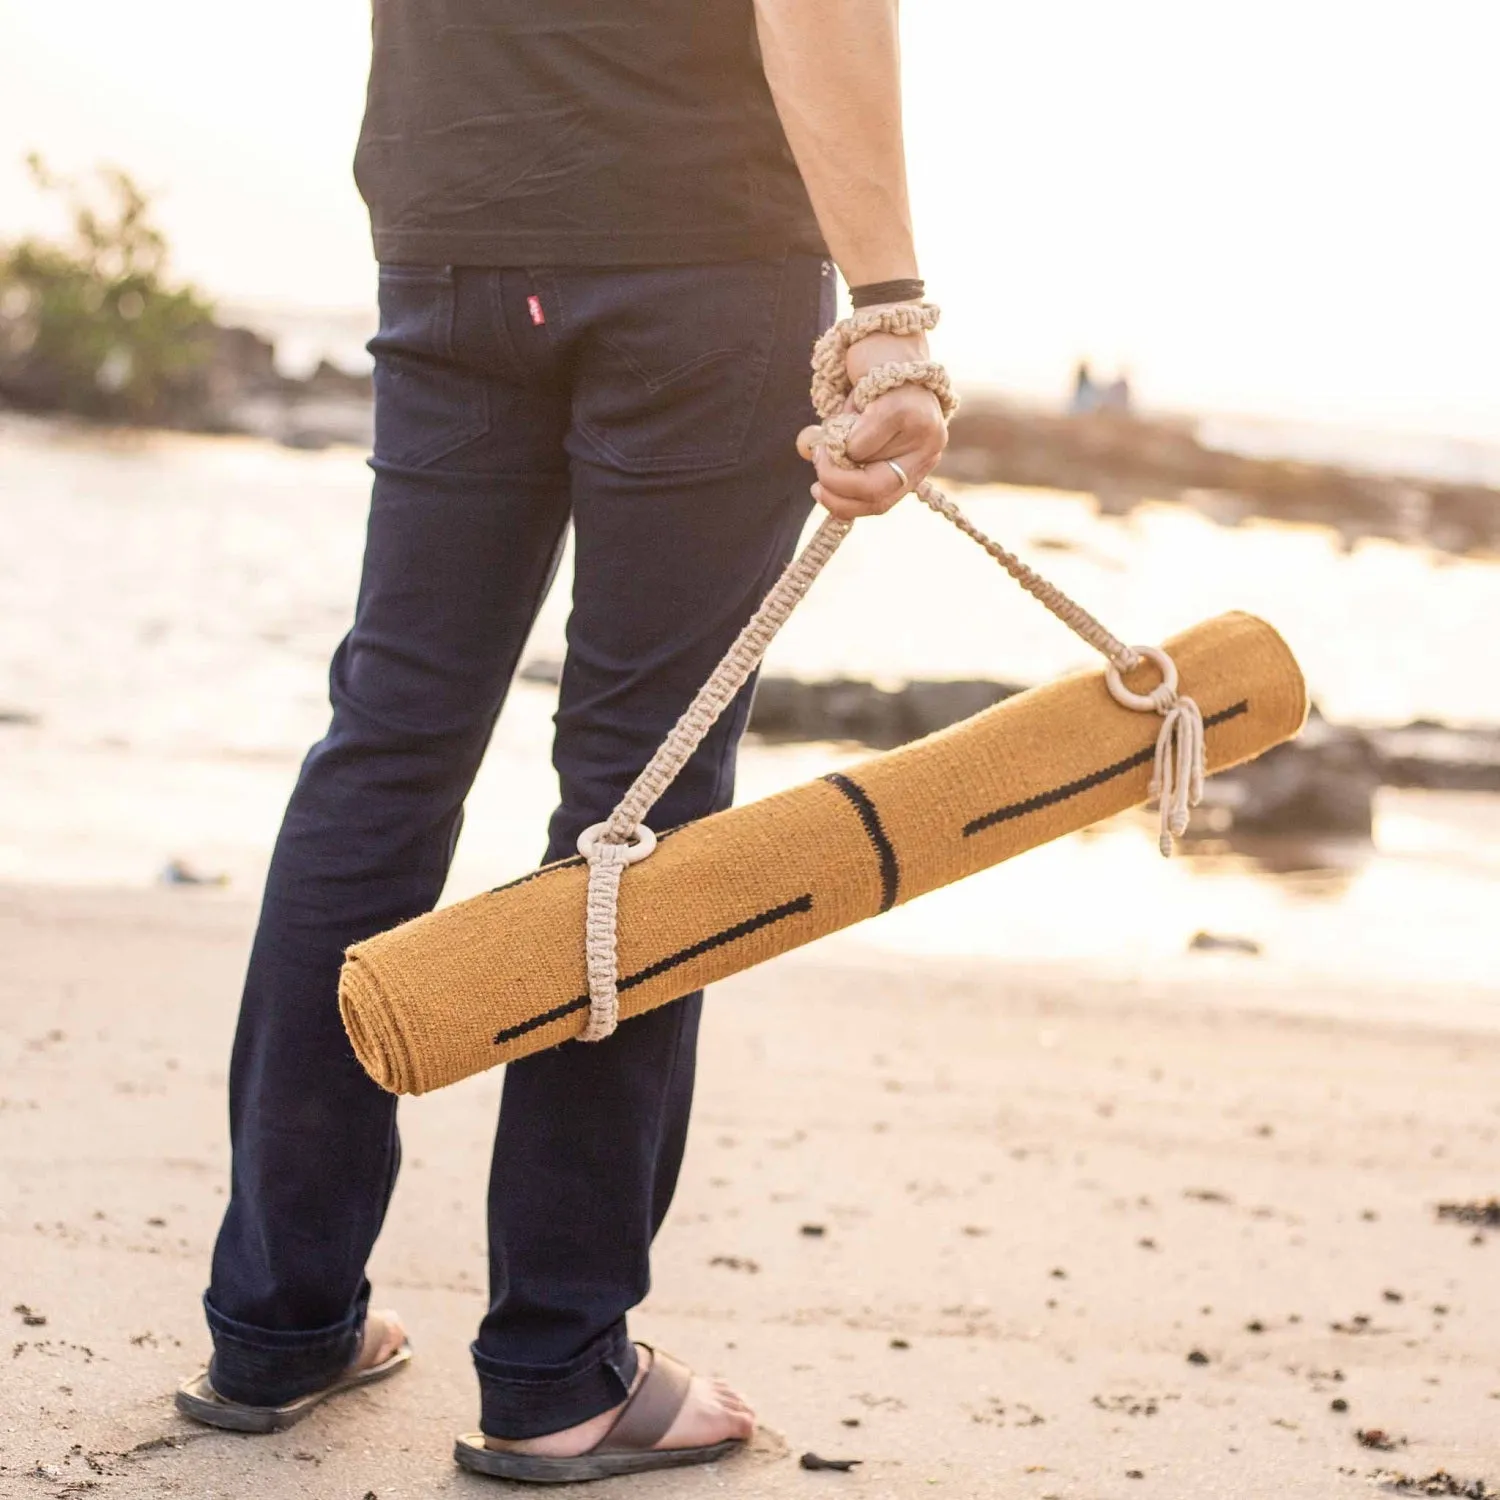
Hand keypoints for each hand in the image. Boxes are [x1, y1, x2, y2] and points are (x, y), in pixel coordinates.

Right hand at [796, 324, 948, 519]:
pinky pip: (862, 441)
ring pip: (867, 471)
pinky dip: (843, 430)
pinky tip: (847, 409)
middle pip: (877, 495)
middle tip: (817, 467)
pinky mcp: (906, 410)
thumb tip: (811, 458)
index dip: (845, 505)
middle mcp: (929, 449)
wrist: (885, 331)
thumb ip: (838, 451)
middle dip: (836, 487)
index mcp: (917, 460)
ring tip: (828, 433)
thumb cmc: (868, 382)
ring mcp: (924, 431)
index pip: (881, 503)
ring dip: (835, 456)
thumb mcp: (853, 426)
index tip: (819, 490)